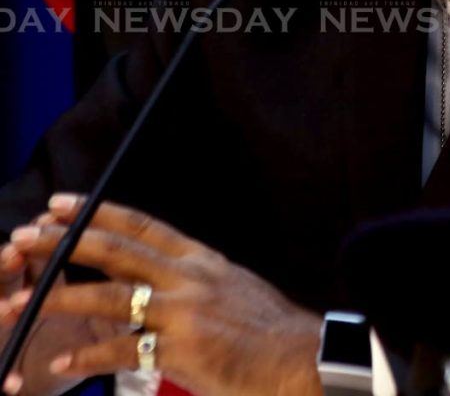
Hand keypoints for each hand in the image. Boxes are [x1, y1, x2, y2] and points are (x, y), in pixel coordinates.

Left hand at [3, 197, 322, 395]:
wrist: (302, 356)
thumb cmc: (267, 328)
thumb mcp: (230, 287)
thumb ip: (190, 281)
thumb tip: (153, 279)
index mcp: (200, 258)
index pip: (142, 224)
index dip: (98, 211)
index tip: (62, 202)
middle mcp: (190, 276)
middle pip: (118, 250)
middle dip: (67, 241)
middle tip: (27, 233)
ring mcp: (185, 311)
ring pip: (111, 296)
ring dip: (61, 297)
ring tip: (21, 301)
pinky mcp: (183, 348)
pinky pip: (124, 351)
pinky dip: (89, 358)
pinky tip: (62, 365)